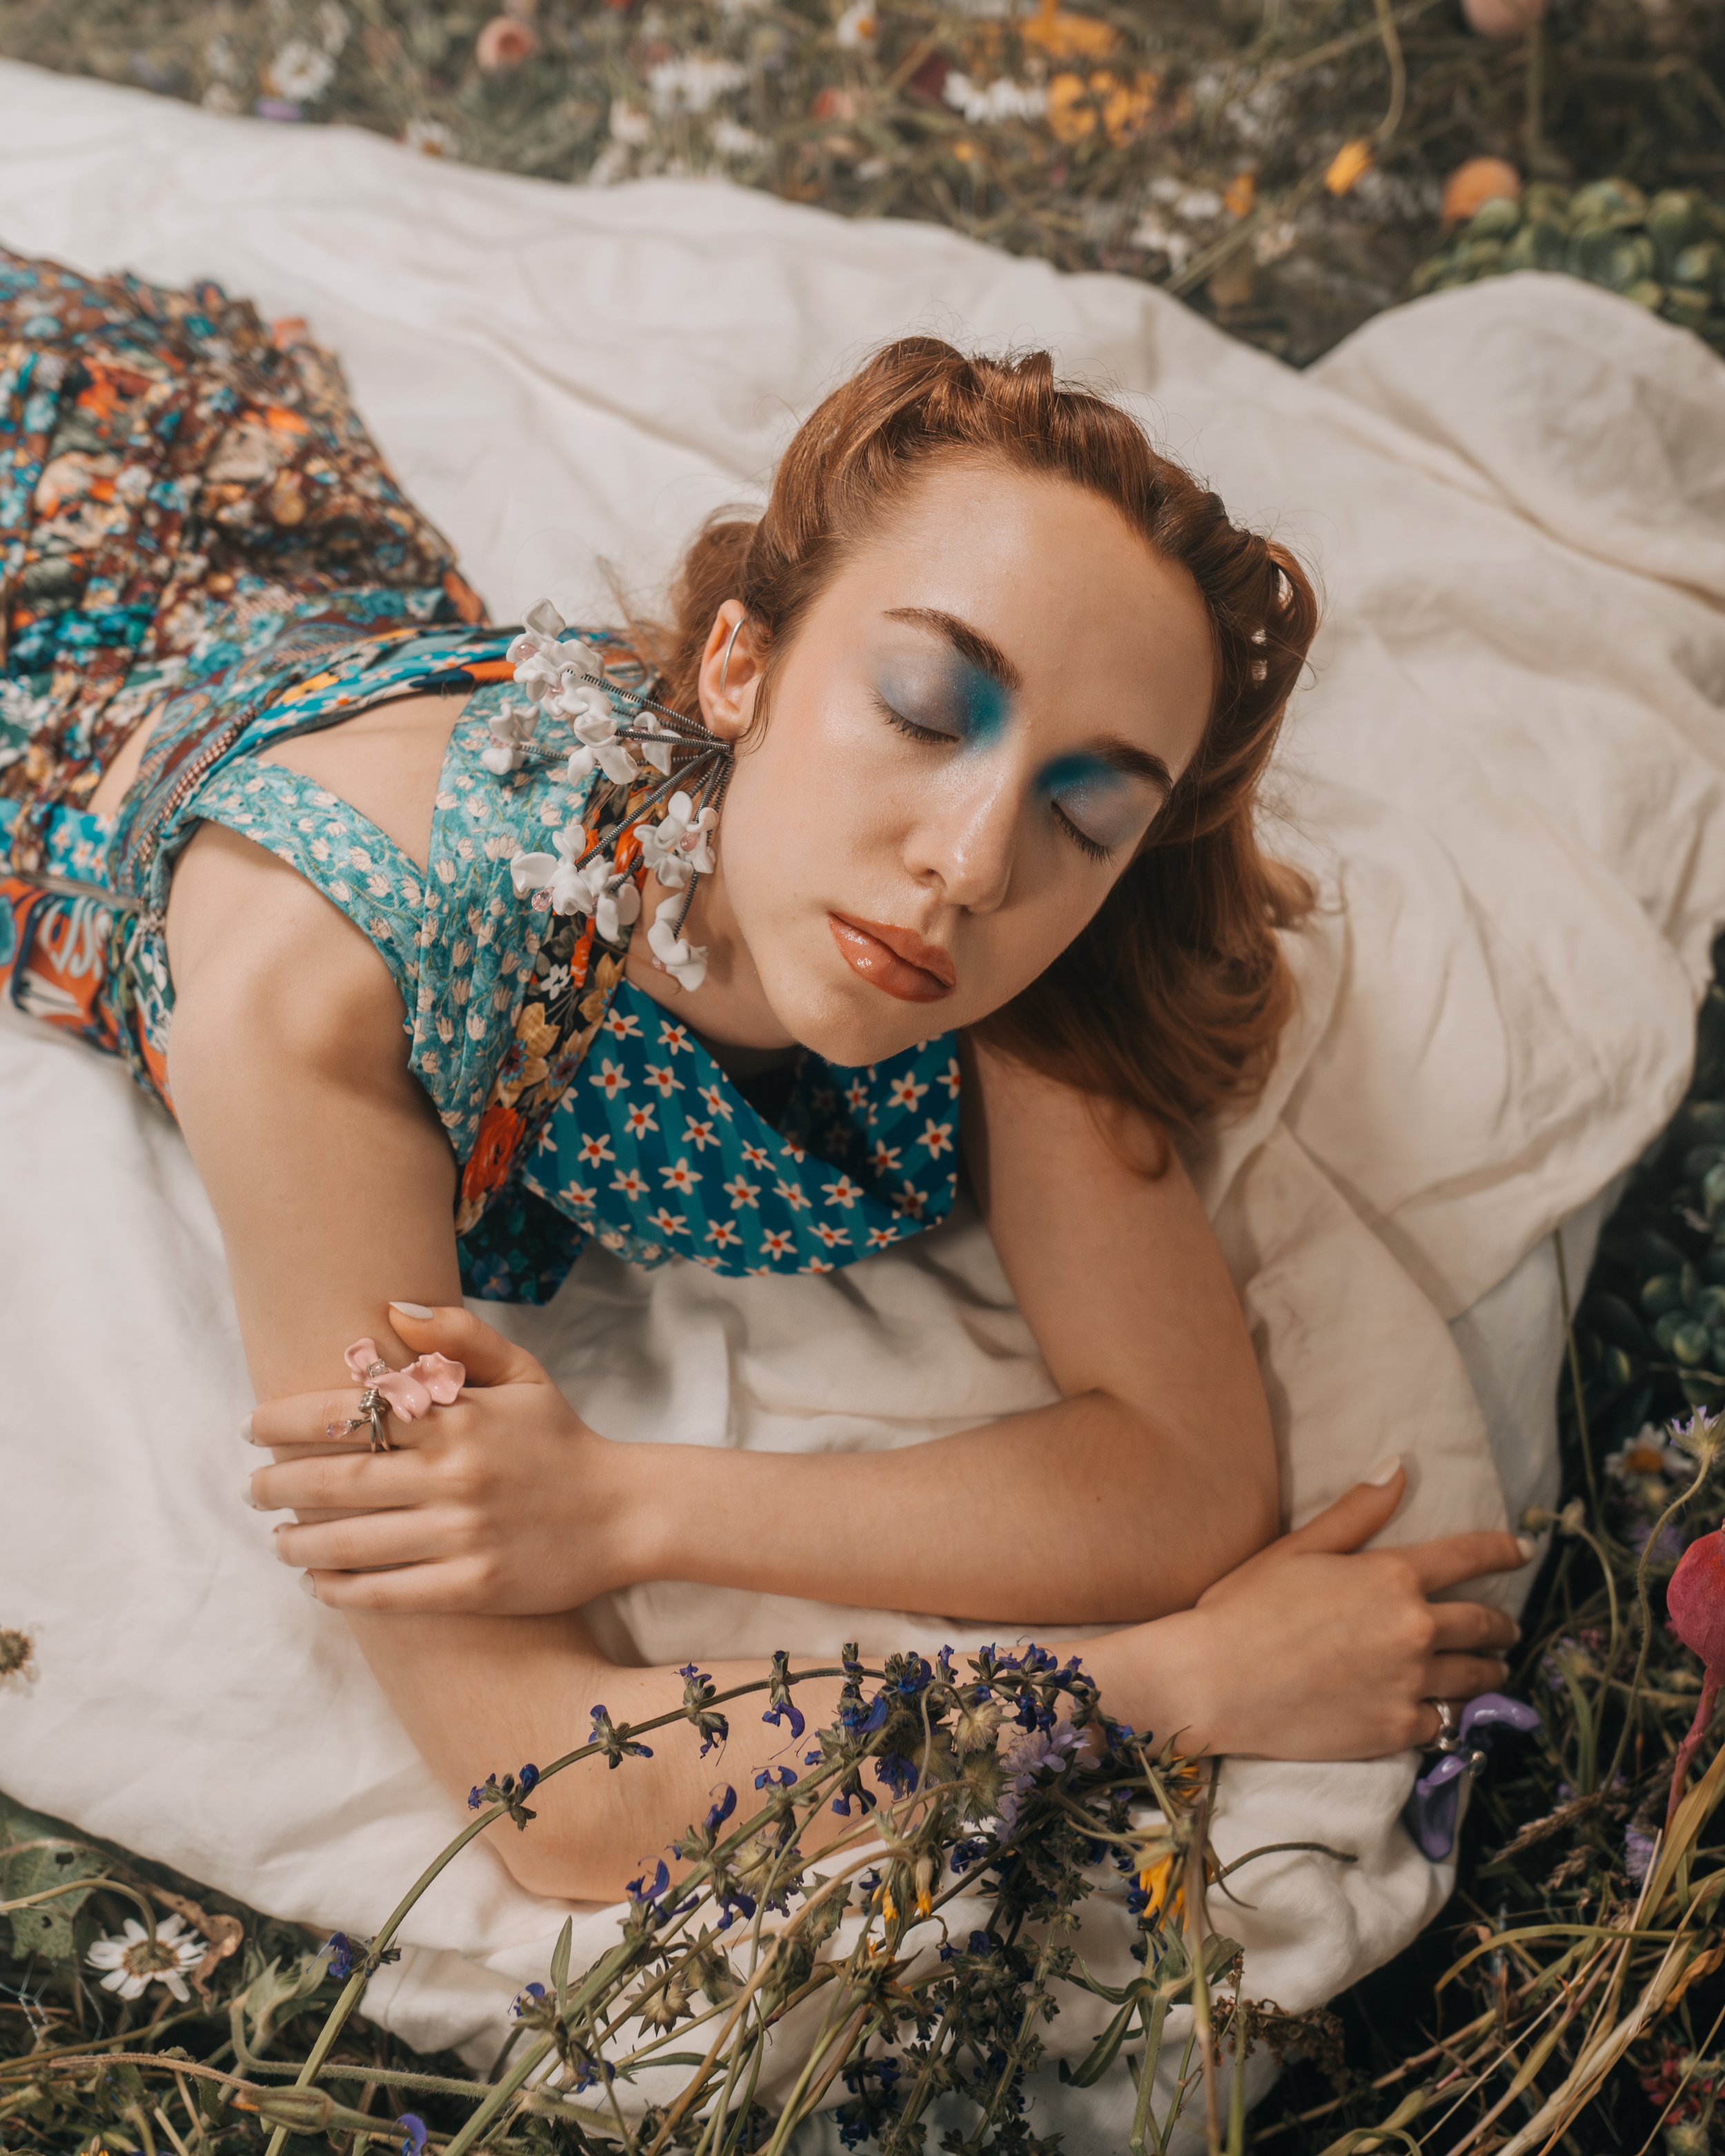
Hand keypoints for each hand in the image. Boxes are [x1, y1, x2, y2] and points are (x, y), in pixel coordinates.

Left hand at [244, 1305, 650, 1613]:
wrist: (627, 1513)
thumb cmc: (562, 1440)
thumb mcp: (524, 1373)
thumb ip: (458, 1338)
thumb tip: (390, 1308)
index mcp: (461, 1417)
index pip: (353, 1412)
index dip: (288, 1419)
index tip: (253, 1426)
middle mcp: (456, 1475)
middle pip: (337, 1480)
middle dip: (278, 1485)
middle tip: (251, 1488)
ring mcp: (464, 1535)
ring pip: (352, 1542)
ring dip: (298, 1541)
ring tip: (277, 1538)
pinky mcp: (475, 1587)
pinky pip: (386, 1593)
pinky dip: (340, 1590)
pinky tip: (318, 1582)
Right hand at [1084, 1466, 1531, 1760]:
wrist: (1215, 1681)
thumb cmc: (1246, 1607)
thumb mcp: (1298, 1547)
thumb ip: (1356, 1511)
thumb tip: (1399, 1466)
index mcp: (1392, 1575)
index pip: (1468, 1556)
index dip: (1502, 1551)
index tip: (1523, 1551)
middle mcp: (1414, 1628)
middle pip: (1483, 1624)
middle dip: (1501, 1625)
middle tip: (1507, 1628)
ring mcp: (1410, 1683)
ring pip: (1476, 1678)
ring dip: (1489, 1672)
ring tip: (1490, 1672)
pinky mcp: (1397, 1729)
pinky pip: (1447, 1724)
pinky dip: (1453, 1716)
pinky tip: (1450, 1713)